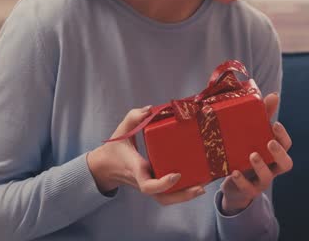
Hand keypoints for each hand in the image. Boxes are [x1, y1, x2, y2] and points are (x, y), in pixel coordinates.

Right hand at [86, 106, 205, 204]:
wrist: (104, 168)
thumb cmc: (114, 149)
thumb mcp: (121, 131)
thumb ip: (133, 117)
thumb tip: (150, 109)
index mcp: (136, 169)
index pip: (148, 185)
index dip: (163, 184)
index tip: (176, 175)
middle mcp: (143, 181)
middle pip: (163, 197)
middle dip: (182, 196)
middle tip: (201, 187)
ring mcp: (149, 185)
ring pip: (167, 199)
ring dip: (185, 196)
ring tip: (204, 185)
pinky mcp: (153, 185)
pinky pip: (168, 194)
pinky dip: (182, 192)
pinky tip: (198, 182)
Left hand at [219, 93, 293, 214]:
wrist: (233, 184)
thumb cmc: (245, 154)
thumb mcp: (252, 135)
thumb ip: (263, 116)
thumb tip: (274, 95)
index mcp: (274, 153)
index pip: (286, 145)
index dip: (283, 136)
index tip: (274, 124)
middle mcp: (271, 167)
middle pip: (286, 164)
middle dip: (279, 153)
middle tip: (269, 142)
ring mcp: (260, 181)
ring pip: (267, 177)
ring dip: (261, 166)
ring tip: (252, 155)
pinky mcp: (247, 190)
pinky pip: (247, 188)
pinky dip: (242, 180)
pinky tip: (234, 171)